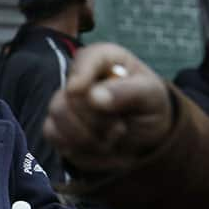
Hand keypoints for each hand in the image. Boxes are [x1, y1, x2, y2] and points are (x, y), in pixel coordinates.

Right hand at [44, 43, 172, 172]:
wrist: (143, 135)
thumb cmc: (148, 106)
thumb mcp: (152, 95)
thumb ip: (130, 92)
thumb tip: (94, 97)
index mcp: (103, 58)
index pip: (85, 60)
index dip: (80, 75)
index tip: (77, 91)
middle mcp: (78, 77)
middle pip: (68, 98)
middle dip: (96, 121)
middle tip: (121, 128)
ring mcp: (63, 101)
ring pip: (58, 119)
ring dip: (89, 138)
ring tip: (112, 138)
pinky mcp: (56, 126)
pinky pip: (56, 138)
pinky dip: (81, 150)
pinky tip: (99, 148)